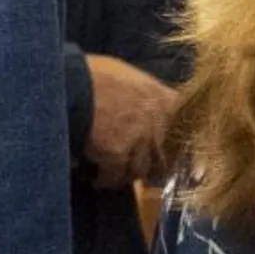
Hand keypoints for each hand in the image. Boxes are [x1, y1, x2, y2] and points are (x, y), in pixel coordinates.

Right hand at [84, 54, 176, 188]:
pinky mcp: (117, 154)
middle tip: (141, 171)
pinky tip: (97, 179)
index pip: (183, 133)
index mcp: (168, 101)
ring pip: (140, 170)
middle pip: (164, 157)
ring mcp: (140, 141)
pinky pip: (114, 176)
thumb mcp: (132, 78)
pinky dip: (105, 180)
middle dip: (152, 165)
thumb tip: (146, 110)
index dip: (172, 146)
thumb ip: (147, 97)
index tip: (164, 153)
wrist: (71, 81)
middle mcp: (160, 123)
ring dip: (128, 174)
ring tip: (115, 175)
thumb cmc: (96, 73)